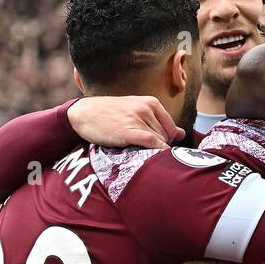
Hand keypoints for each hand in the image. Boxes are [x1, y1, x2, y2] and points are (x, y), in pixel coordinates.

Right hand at [67, 96, 184, 148]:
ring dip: (153, 152)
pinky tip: (150, 160)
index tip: (156, 151)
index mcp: (151, 103)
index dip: (166, 142)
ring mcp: (138, 119)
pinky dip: (156, 152)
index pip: (171, 128)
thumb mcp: (135, 111)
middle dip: (159, 148)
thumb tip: (181, 133)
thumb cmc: (109, 114)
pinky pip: (152, 143)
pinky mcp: (128, 131)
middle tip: (145, 154)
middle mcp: (147, 109)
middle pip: (166, 136)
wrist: (83, 113)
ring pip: (159, 141)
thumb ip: (158, 121)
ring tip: (140, 155)